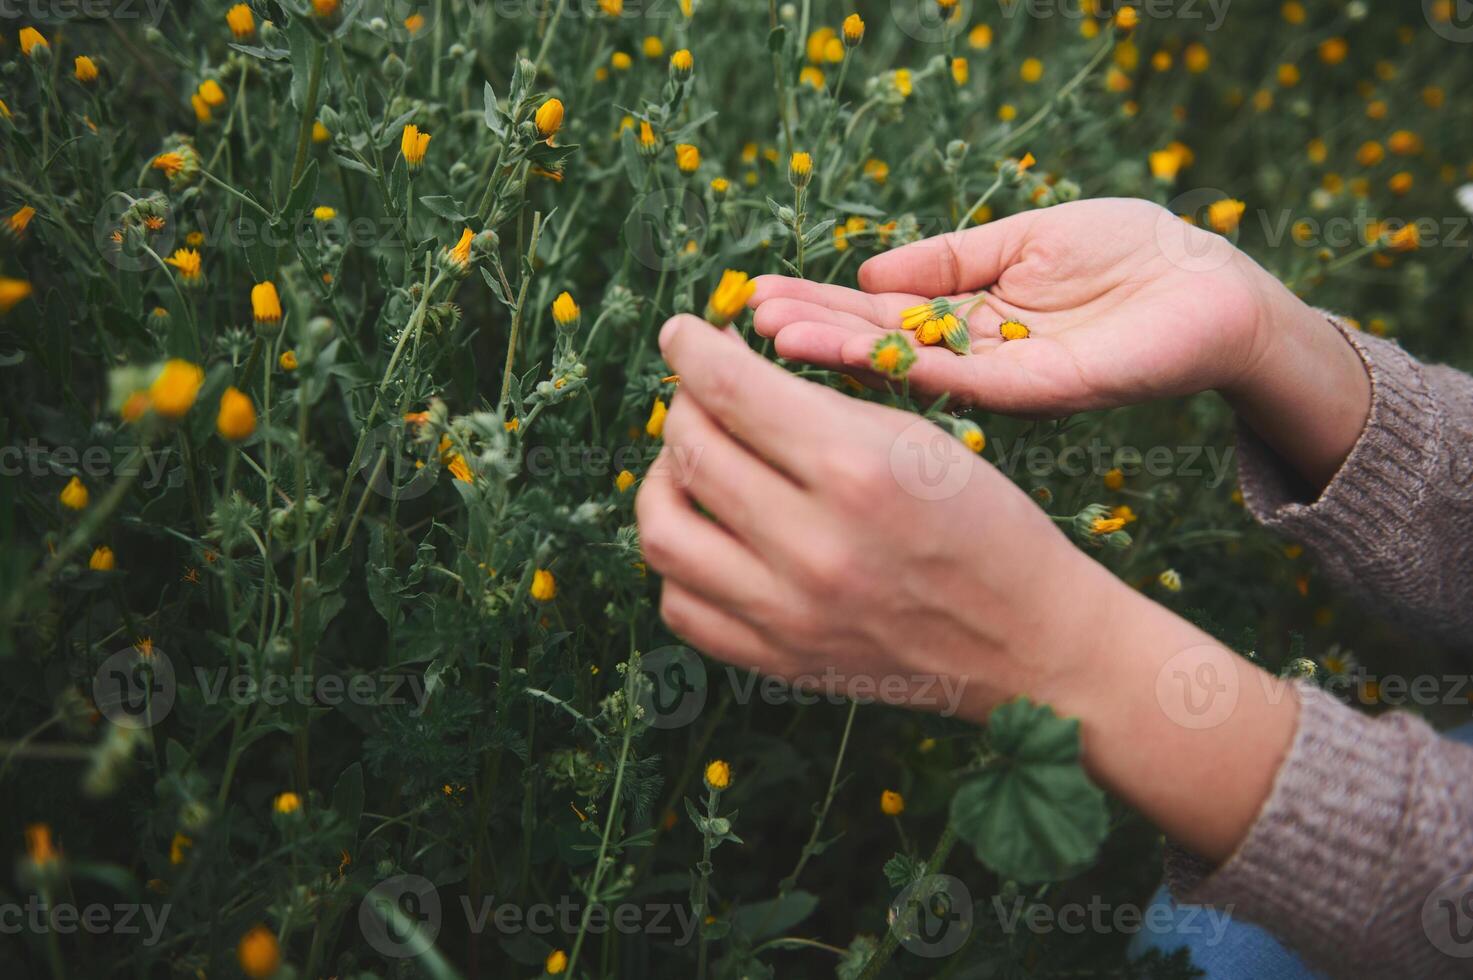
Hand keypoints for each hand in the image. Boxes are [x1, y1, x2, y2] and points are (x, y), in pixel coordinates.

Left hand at [637, 314, 1126, 720]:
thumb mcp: (917, 439)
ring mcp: (787, 614)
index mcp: (857, 471)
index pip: (730, 390)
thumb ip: (818, 405)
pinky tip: (711, 533)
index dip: (690, 348)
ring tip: (695, 464)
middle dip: (685, 404)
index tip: (682, 333)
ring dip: (665, 482)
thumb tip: (726, 374)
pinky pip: (680, 605)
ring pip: (663, 533)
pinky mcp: (777, 660)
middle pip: (691, 451)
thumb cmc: (985, 524)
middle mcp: (812, 546)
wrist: (1027, 643)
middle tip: (703, 394)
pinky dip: (681, 562)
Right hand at [751, 198, 1284, 414]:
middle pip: (877, 344)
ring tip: (773, 338)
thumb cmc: (1132, 253)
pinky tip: (847, 350)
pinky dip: (897, 363)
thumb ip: (950, 257)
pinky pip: (954, 376)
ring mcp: (999, 377)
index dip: (822, 304)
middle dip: (812, 332)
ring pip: (902, 368)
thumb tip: (868, 268)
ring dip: (837, 354)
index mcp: (969, 318)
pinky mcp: (1034, 389)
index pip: (879, 312)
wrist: (1216, 288)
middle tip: (745, 322)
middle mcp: (973, 355)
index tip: (761, 296)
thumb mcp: (1025, 238)